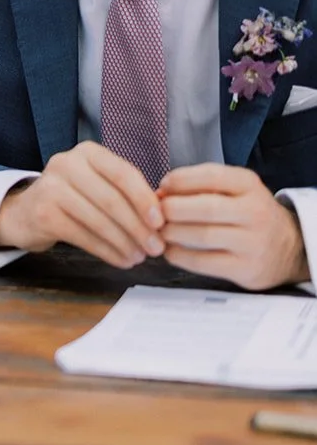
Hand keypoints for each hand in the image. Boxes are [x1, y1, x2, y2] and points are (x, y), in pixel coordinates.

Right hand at [0, 141, 164, 268]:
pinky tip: (120, 260)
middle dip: (138, 227)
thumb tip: (163, 219)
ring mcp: (51, 187)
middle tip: (156, 248)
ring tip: (140, 257)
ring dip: (124, 242)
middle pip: (112, 198)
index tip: (161, 222)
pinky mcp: (43, 213)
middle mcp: (66, 163)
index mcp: (87, 152)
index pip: (123, 173)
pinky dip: (107, 251)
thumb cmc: (73, 199)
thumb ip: (126, 193)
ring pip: (99, 219)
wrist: (26, 212)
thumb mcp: (97, 184)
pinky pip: (83, 236)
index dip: (145, 199)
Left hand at [158, 164, 308, 289]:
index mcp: (249, 185)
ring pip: (203, 236)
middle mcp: (254, 212)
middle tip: (155, 213)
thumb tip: (161, 193)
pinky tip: (170, 251)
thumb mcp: (235, 190)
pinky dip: (180, 256)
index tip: (162, 186)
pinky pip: (205, 262)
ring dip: (172, 233)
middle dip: (172, 209)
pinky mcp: (246, 269)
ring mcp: (252, 242)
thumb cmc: (249, 214)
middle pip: (205, 208)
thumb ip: (202, 187)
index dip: (180, 180)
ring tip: (159, 232)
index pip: (211, 176)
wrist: (289, 248)